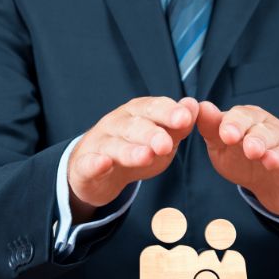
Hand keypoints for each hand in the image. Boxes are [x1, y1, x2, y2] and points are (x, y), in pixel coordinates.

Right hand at [68, 96, 198, 222]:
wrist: (96, 172)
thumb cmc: (135, 150)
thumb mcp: (162, 139)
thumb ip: (178, 126)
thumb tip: (194, 105)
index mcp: (136, 113)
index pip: (152, 108)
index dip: (168, 112)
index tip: (185, 118)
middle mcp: (116, 123)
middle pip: (133, 125)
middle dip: (150, 133)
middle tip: (166, 144)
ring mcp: (99, 144)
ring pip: (114, 145)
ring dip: (129, 150)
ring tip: (145, 156)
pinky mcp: (84, 166)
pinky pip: (89, 163)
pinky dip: (95, 163)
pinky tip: (103, 163)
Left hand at [196, 102, 278, 218]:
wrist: (271, 184)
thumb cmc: (242, 158)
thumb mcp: (222, 144)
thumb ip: (211, 127)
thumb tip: (199, 106)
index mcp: (253, 122)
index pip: (244, 117)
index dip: (235, 125)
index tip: (226, 135)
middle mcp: (276, 133)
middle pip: (268, 132)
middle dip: (259, 139)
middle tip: (250, 149)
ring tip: (270, 161)